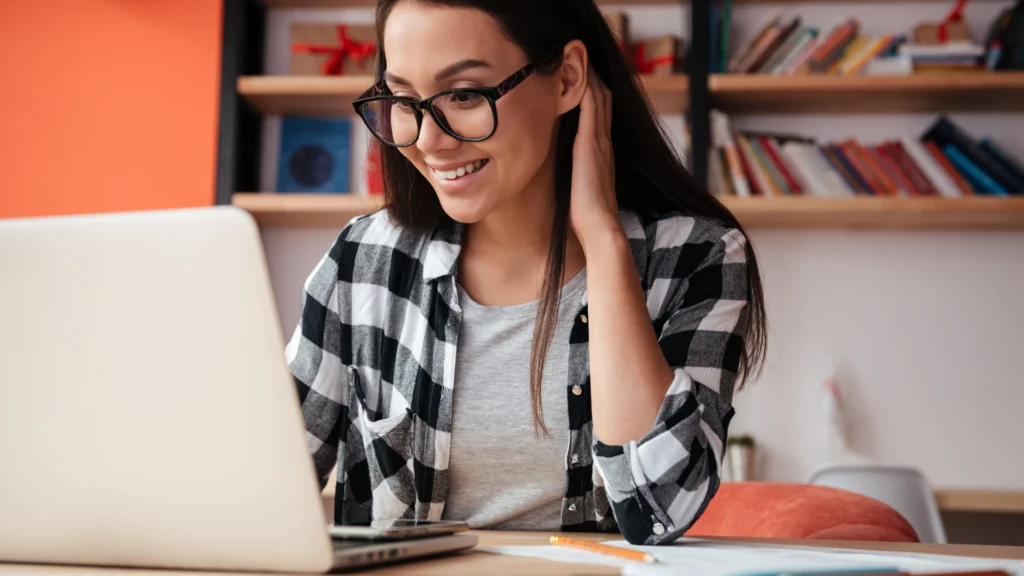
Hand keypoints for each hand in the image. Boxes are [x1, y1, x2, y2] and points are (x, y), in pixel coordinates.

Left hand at [570, 67, 622, 251]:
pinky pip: (592, 107)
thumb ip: (578, 172)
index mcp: (602, 152)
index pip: (602, 113)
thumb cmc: (586, 214)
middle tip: (582, 56)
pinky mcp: (590, 144)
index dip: (595, 92)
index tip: (583, 75)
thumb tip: (569, 170)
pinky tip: (581, 74)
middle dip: (594, 77)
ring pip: (600, 97)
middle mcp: (604, 142)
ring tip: (580, 55)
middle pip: (604, 98)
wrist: (599, 227)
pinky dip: (588, 88)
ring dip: (591, 76)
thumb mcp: (581, 186)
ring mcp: (599, 141)